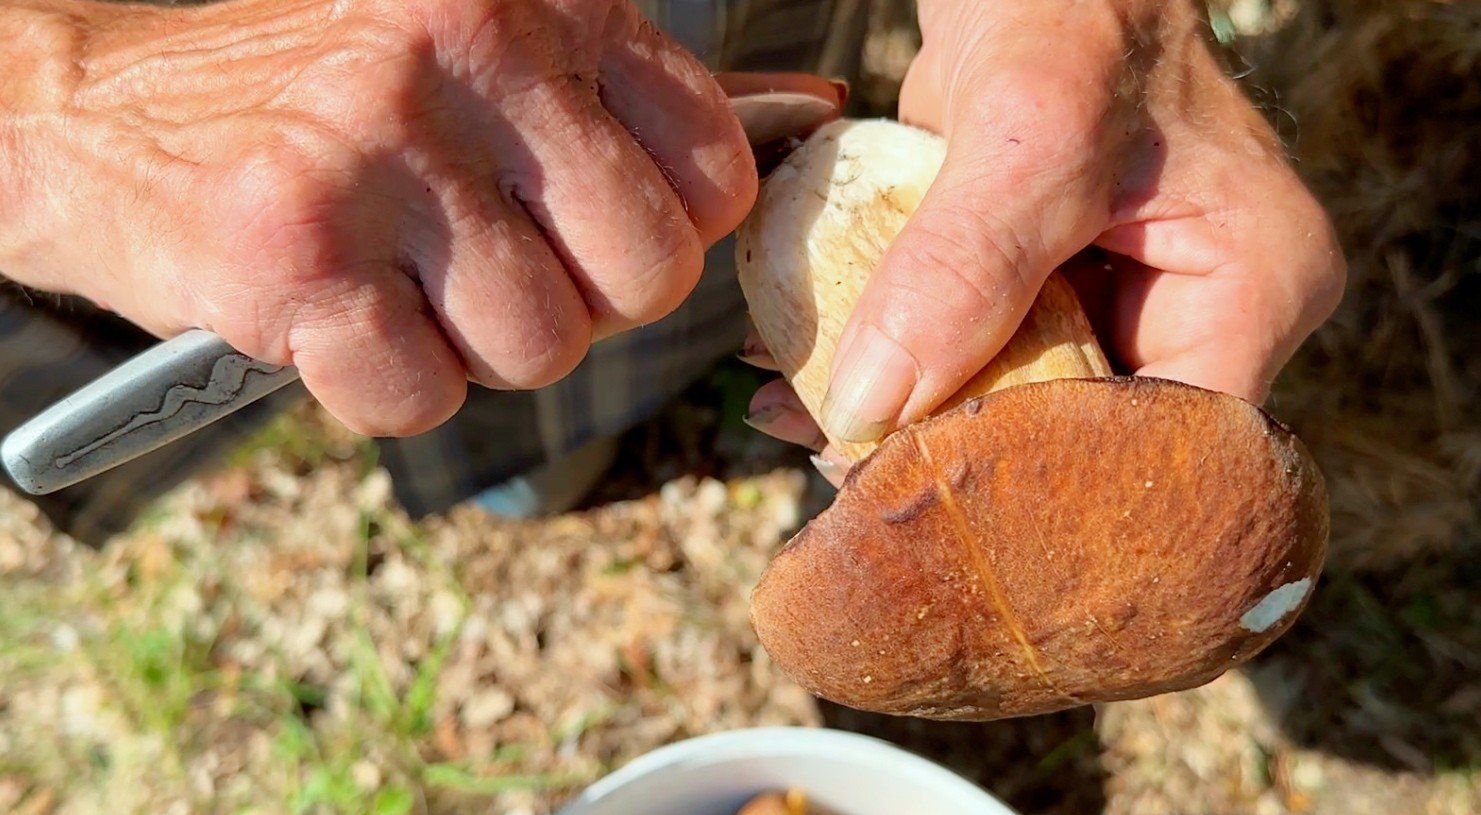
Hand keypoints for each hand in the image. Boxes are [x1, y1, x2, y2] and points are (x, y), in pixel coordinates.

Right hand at [0, 0, 818, 435]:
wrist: (94, 114)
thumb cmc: (320, 100)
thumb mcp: (487, 62)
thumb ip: (631, 99)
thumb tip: (813, 112)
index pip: (714, 174)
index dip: (659, 239)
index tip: (584, 237)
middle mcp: (466, 48)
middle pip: (645, 278)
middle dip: (577, 309)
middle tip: (483, 274)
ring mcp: (376, 143)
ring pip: (540, 347)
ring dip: (469, 351)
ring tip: (391, 286)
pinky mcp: (292, 247)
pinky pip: (420, 397)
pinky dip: (379, 389)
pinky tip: (326, 319)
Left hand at [744, 0, 1343, 482]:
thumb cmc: (1075, 8)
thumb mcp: (1031, 132)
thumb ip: (962, 266)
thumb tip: (868, 410)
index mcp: (1255, 294)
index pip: (1160, 450)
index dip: (1043, 487)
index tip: (923, 491)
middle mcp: (1198, 318)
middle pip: (1076, 442)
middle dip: (956, 457)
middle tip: (837, 469)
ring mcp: (1121, 307)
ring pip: (1012, 407)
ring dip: (905, 420)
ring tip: (794, 423)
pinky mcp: (1049, 292)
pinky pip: (973, 356)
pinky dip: (895, 367)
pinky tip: (804, 376)